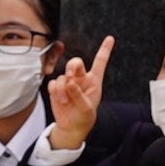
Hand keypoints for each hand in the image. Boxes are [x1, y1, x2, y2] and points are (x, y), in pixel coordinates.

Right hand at [47, 36, 112, 152]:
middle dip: (72, 66)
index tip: (110, 38)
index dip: (105, 50)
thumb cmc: (84, 116)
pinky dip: (56, 91)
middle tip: (70, 75)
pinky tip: (60, 99)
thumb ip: (79, 95)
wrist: (71, 126)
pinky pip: (54, 83)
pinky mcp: (57, 88)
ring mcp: (68, 82)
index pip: (99, 62)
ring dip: (63, 89)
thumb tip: (69, 83)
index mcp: (94, 81)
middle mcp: (81, 78)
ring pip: (63, 76)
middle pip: (75, 63)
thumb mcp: (86, 108)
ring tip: (65, 101)